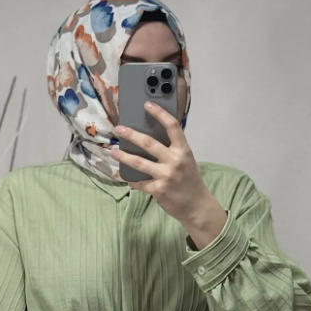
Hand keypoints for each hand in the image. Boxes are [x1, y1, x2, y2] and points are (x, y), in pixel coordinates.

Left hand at [112, 101, 211, 225]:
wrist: (196, 206)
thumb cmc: (190, 181)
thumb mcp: (186, 161)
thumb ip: (172, 150)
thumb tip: (150, 140)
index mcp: (183, 150)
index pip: (172, 126)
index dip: (159, 114)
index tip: (147, 105)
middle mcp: (174, 161)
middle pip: (149, 143)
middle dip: (131, 134)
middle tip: (119, 129)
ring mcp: (165, 176)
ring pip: (138, 162)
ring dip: (123, 156)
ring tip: (113, 152)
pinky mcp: (158, 190)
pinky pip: (140, 183)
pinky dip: (133, 181)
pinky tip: (128, 179)